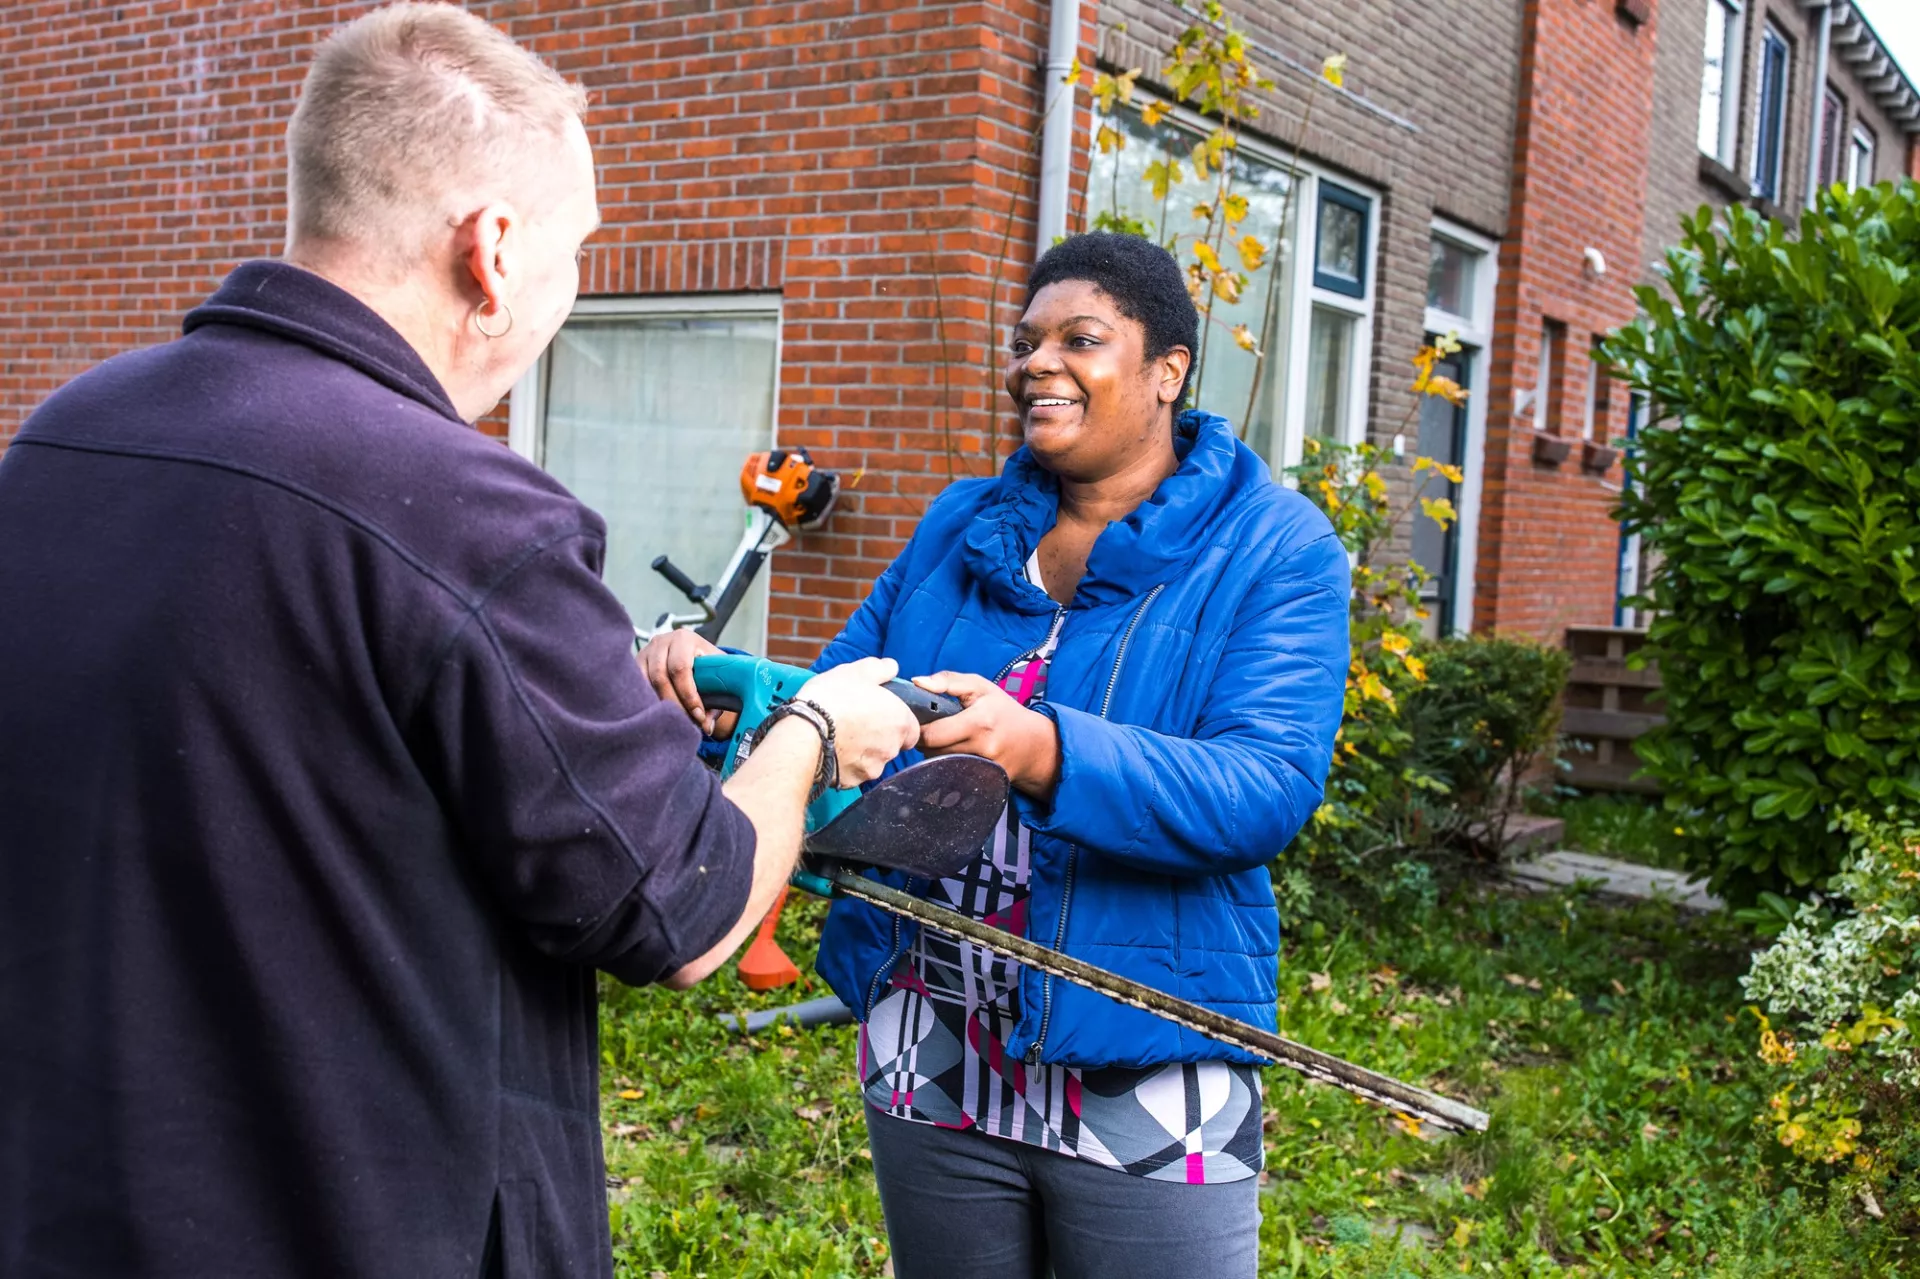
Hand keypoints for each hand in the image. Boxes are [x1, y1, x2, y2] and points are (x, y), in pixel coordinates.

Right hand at [636, 629, 735, 737]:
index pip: (681, 668)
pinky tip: (659, 714)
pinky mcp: (634, 664)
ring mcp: (644, 652)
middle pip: (660, 677)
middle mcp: (661, 642)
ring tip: (674, 720)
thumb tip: (706, 726)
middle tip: (687, 722)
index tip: (698, 715)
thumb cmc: (707, 665)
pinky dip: (647, 702)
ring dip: (659, 705)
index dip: (688, 695)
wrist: (693, 653)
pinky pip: (636, 686)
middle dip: (674, 704)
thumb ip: (716, 700)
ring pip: (645, 683)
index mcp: (684, 639)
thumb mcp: (717, 675)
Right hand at [797, 658, 920, 785]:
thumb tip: (891, 667)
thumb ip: (881, 669)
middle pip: (893, 745)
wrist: (804, 732)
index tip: (880, 714)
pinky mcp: (852, 782)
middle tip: (857, 721)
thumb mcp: (857, 671)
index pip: (912, 728)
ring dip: (862, 750)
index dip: (897, 721)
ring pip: (873, 760)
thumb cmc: (832, 699)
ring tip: (841, 734)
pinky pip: (853, 772)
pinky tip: (831, 748)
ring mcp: (872, 768)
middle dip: (878, 736)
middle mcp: (891, 749)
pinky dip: (846, 763)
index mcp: (900, 722)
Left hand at [911, 672, 1059, 797]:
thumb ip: (948, 681)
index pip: (932, 734)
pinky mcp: (986, 781)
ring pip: (940, 764)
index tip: (919, 720)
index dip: (919, 728)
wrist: (1032, 743)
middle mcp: (983, 747)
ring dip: (935, 753)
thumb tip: (917, 682)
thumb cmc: (1002, 710)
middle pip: (933, 752)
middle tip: (931, 729)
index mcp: (979, 721)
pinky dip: (948, 764)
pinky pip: (953, 774)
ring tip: (945, 739)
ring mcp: (985, 768)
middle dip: (925, 740)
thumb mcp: (980, 686)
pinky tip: (955, 754)